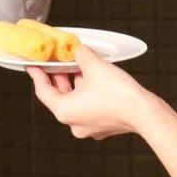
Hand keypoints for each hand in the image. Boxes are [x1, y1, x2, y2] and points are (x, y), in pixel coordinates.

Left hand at [28, 46, 152, 139]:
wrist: (144, 113)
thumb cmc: (117, 92)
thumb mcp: (93, 65)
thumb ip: (80, 54)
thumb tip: (77, 49)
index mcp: (64, 111)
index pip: (42, 90)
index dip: (37, 74)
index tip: (32, 64)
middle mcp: (73, 123)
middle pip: (58, 96)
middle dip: (58, 76)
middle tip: (57, 60)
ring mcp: (89, 127)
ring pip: (75, 101)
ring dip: (74, 83)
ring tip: (77, 65)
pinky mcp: (103, 126)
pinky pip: (88, 106)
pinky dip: (87, 92)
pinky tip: (93, 77)